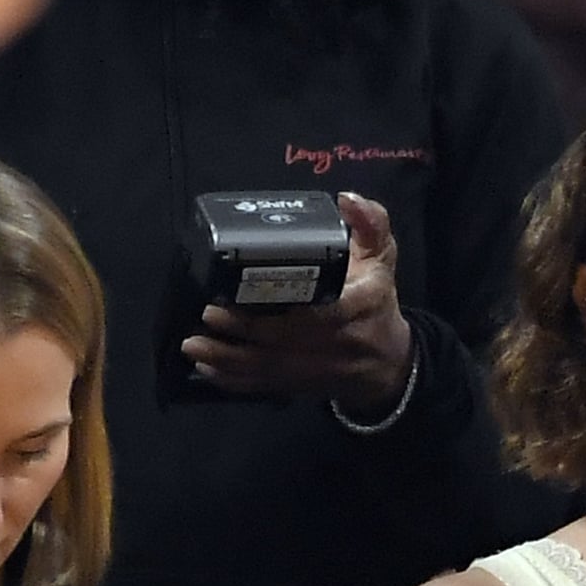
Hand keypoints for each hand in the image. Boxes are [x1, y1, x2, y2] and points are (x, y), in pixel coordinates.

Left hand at [184, 193, 414, 411]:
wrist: (391, 364)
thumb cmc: (377, 303)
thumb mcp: (382, 259)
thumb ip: (371, 225)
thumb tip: (348, 199)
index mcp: (363, 306)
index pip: (326, 314)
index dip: (286, 312)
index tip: (248, 297)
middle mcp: (344, 341)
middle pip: (289, 343)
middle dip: (244, 333)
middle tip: (206, 316)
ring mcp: (324, 369)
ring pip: (272, 369)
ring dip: (229, 360)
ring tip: (194, 346)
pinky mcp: (306, 387)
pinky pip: (267, 387)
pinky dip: (236, 381)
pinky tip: (208, 370)